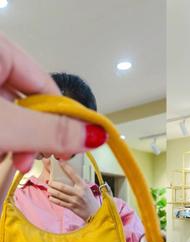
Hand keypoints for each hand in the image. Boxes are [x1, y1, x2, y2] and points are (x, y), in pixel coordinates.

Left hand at [0, 33, 106, 172]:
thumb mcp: (5, 126)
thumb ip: (50, 130)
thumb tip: (99, 135)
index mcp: (0, 49)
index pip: (47, 86)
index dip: (63, 120)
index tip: (67, 150)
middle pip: (26, 101)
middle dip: (32, 136)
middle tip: (31, 161)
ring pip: (7, 112)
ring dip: (15, 140)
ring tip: (13, 161)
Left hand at [47, 161, 99, 220]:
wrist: (95, 213)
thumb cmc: (90, 200)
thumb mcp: (87, 189)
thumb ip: (79, 184)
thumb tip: (69, 177)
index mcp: (83, 186)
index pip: (74, 175)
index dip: (66, 168)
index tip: (60, 162)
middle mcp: (78, 193)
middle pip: (63, 187)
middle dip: (54, 184)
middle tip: (49, 181)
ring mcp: (75, 201)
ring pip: (60, 195)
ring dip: (52, 191)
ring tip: (49, 189)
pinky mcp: (72, 207)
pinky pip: (60, 203)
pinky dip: (54, 200)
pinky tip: (51, 197)